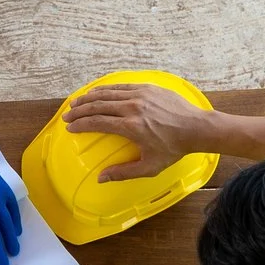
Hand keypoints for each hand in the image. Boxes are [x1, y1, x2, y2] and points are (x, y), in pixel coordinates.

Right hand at [61, 84, 216, 180]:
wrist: (197, 128)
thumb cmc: (174, 149)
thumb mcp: (149, 167)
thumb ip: (123, 172)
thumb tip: (101, 178)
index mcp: (131, 127)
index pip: (98, 123)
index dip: (81, 124)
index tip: (70, 127)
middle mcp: (132, 107)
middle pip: (98, 106)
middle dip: (80, 110)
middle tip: (67, 115)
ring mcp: (140, 95)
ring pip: (107, 93)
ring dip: (89, 98)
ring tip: (76, 102)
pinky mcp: (147, 87)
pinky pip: (121, 86)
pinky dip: (106, 90)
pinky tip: (97, 93)